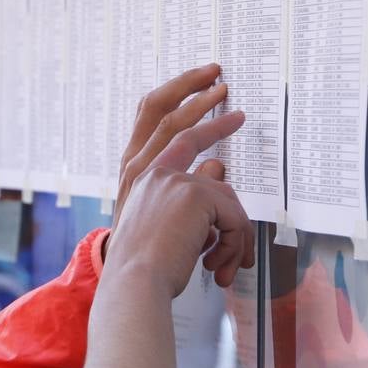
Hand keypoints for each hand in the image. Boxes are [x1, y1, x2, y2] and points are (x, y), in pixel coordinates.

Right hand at [109, 64, 230, 256]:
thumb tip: (218, 165)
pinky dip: (235, 240)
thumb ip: (185, 190)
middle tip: (223, 85)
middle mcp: (144, 168)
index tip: (206, 87)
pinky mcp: (192, 193)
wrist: (134, 283)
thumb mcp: (162, 220)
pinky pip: (233, 211)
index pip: (152, 119)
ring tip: (234, 256)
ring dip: (235, 223)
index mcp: (132, 173)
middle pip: (175, 116)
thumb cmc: (145, 263)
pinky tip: (224, 261)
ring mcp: (168, 177)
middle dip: (200, 94)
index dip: (180, 97)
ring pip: (221, 184)